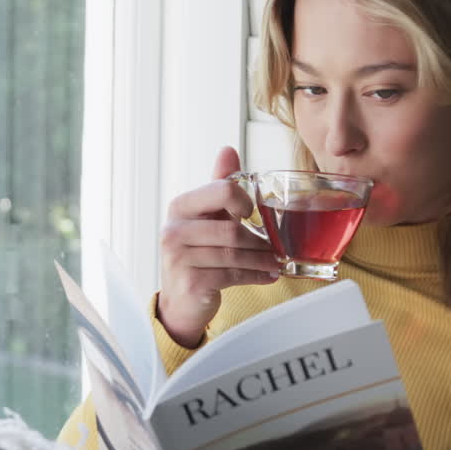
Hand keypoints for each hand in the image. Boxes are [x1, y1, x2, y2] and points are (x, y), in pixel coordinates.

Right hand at [157, 146, 278, 346]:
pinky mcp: (191, 282)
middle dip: (259, 240)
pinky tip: (267, 276)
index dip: (243, 201)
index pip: (221, 190)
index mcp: (180, 207)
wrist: (180, 299)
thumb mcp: (206, 217)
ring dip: (262, 260)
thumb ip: (219, 187)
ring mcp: (179, 258)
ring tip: (275, 262)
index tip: (253, 212)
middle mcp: (173, 230)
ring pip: (235, 253)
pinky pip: (233, 275)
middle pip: (232, 228)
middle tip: (276, 247)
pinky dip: (256, 275)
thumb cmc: (196, 253)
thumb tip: (228, 150)